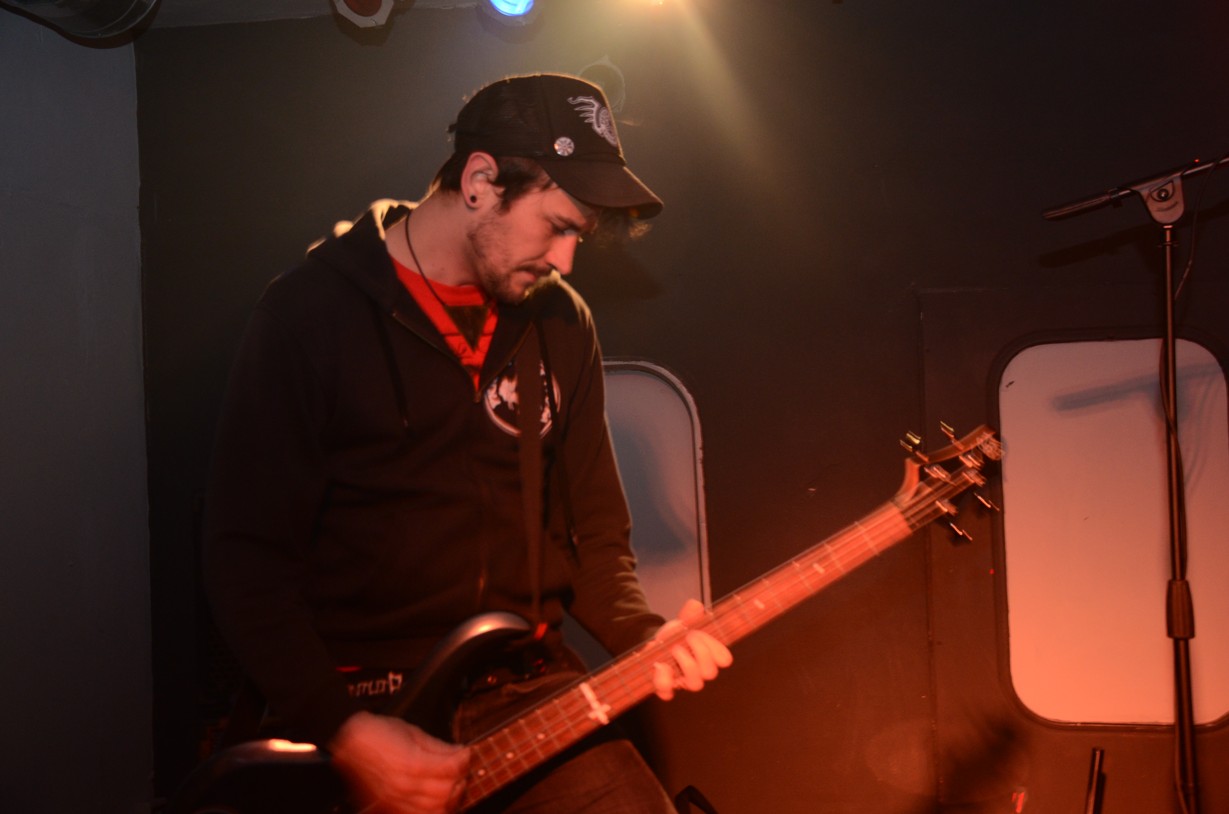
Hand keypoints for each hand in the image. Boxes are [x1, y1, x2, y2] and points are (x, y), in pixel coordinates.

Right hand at [329, 711, 470, 813]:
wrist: (347, 744)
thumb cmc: (377, 733)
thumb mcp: (412, 732)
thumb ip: (438, 747)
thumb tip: (460, 753)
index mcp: (411, 764)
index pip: (451, 769)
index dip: (464, 759)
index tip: (466, 753)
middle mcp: (403, 788)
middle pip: (447, 793)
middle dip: (460, 780)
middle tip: (461, 770)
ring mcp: (395, 802)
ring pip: (435, 811)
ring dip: (449, 799)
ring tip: (451, 786)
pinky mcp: (388, 809)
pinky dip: (431, 811)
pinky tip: (435, 801)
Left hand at [651, 598, 732, 700]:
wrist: (655, 645)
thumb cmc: (676, 637)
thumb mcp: (683, 624)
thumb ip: (689, 615)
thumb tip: (695, 605)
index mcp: (710, 657)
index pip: (725, 660)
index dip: (717, 648)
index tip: (701, 633)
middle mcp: (700, 672)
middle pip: (711, 673)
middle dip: (701, 652)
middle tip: (689, 636)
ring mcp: (684, 682)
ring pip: (696, 685)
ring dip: (686, 664)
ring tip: (675, 649)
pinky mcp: (666, 688)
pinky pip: (668, 693)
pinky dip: (664, 680)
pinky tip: (660, 665)